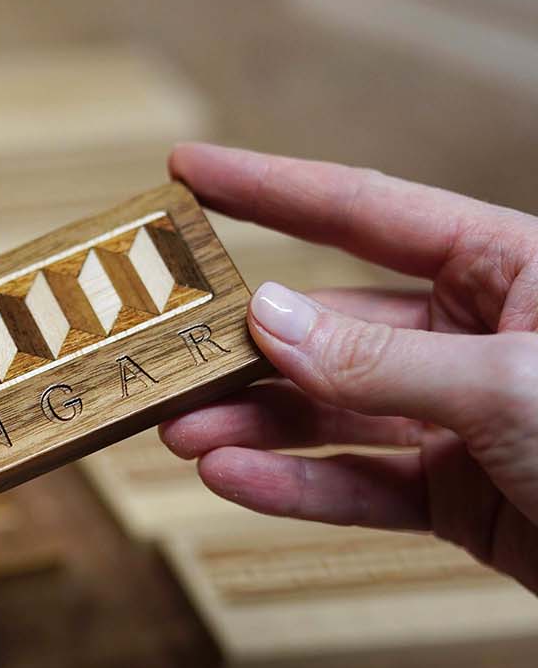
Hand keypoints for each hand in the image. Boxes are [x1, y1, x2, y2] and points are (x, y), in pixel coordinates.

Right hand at [162, 142, 537, 595]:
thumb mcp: (510, 388)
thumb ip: (382, 359)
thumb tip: (271, 317)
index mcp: (510, 266)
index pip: (367, 211)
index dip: (272, 187)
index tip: (191, 172)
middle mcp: (481, 334)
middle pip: (336, 323)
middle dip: (247, 339)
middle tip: (164, 345)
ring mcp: (465, 417)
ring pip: (337, 412)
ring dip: (258, 424)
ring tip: (180, 429)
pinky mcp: (460, 495)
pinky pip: (364, 485)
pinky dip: (302, 488)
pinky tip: (237, 482)